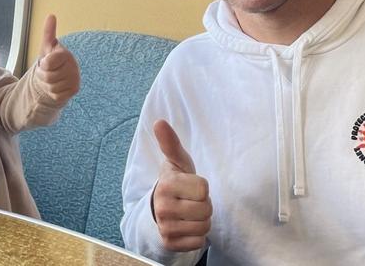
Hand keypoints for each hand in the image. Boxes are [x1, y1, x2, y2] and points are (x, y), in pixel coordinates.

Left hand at [35, 14, 79, 104]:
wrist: (57, 77)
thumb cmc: (50, 61)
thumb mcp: (46, 46)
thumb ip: (48, 32)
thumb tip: (51, 15)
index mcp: (66, 54)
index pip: (48, 63)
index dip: (43, 65)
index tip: (46, 62)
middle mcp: (74, 66)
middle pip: (48, 77)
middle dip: (43, 76)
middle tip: (47, 72)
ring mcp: (75, 79)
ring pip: (51, 87)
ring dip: (47, 85)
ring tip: (51, 79)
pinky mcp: (75, 90)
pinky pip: (56, 95)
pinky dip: (53, 93)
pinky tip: (57, 87)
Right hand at [152, 119, 211, 251]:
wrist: (160, 208)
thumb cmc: (176, 181)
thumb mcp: (176, 161)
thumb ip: (170, 142)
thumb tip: (159, 121)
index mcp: (166, 185)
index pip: (203, 189)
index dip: (202, 187)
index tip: (190, 186)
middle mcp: (163, 207)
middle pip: (206, 209)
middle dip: (203, 204)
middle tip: (191, 200)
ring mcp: (166, 227)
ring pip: (204, 227)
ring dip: (202, 220)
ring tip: (190, 212)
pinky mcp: (170, 242)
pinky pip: (198, 242)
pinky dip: (197, 236)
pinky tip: (187, 226)